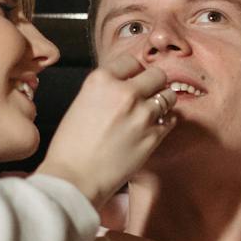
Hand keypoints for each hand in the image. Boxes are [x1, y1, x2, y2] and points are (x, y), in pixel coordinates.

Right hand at [35, 54, 175, 208]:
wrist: (75, 178)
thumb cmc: (70, 147)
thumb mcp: (81, 104)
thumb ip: (104, 91)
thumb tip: (123, 88)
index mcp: (101, 80)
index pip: (131, 62)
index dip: (133, 72)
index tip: (133, 80)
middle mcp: (124, 92)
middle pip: (156, 74)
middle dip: (153, 84)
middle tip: (147, 95)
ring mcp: (142, 114)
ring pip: (168, 95)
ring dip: (162, 101)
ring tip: (152, 112)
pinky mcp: (153, 136)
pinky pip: (171, 120)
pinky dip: (165, 122)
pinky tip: (154, 128)